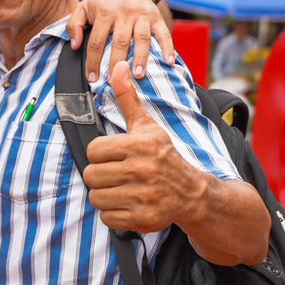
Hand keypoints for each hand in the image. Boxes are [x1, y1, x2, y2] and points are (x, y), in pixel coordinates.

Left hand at [67, 0, 173, 83]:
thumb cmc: (104, 3)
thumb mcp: (84, 8)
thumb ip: (74, 25)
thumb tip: (75, 45)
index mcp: (105, 12)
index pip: (97, 40)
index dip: (94, 61)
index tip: (92, 78)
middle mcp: (125, 13)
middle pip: (121, 42)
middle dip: (117, 63)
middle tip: (114, 82)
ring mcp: (142, 15)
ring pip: (142, 39)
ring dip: (141, 58)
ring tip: (138, 75)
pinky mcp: (156, 18)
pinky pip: (164, 33)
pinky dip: (168, 47)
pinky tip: (169, 62)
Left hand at [82, 61, 195, 233]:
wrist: (193, 192)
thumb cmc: (164, 155)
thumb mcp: (147, 125)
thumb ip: (127, 97)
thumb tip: (119, 66)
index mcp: (139, 145)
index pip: (94, 150)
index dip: (100, 154)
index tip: (114, 155)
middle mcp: (141, 171)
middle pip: (91, 175)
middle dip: (101, 175)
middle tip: (116, 174)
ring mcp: (142, 197)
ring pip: (97, 198)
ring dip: (105, 195)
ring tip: (121, 189)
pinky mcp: (142, 219)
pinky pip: (108, 218)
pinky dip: (114, 213)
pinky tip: (128, 203)